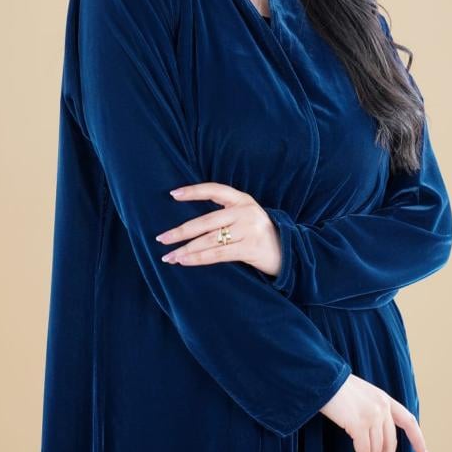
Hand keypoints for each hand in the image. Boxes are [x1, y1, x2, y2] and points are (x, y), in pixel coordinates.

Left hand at [154, 182, 282, 276]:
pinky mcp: (250, 248)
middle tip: (161, 238)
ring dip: (186, 249)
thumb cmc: (260, 234)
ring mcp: (248, 229)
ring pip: (209, 240)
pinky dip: (198, 258)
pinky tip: (185, 261)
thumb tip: (190, 224)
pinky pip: (218, 254)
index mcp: (243, 199)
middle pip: (205, 221)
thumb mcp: (246, 216)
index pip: (214, 190)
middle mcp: (245, 211)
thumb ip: (225, 214)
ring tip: (169, 256)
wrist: (290, 252)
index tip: (173, 194)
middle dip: (181, 231)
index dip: (193, 191)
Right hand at [319, 374, 430, 451]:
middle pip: (390, 445)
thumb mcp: (360, 395)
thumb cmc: (334, 388)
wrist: (320, 378)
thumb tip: (372, 436)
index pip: (408, 421)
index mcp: (384, 399)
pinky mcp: (359, 424)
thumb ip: (371, 409)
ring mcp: (372, 415)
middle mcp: (382, 407)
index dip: (418, 440)